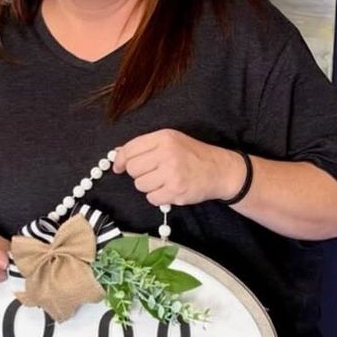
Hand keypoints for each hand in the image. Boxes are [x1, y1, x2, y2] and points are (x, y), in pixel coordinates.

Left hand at [113, 130, 244, 206]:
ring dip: (149, 186)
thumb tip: (117, 153)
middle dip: (139, 174)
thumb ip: (146, 146)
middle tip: (153, 173)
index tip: (119, 167)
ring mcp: (172, 173)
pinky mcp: (176, 191)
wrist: (219, 170)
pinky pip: (152, 198)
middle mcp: (167, 153)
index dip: (120, 160)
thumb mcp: (171, 141)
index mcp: (164, 138)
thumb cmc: (193, 155)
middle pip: (133, 169)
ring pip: (140, 185)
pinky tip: (169, 190)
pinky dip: (158, 197)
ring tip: (164, 181)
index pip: (130, 149)